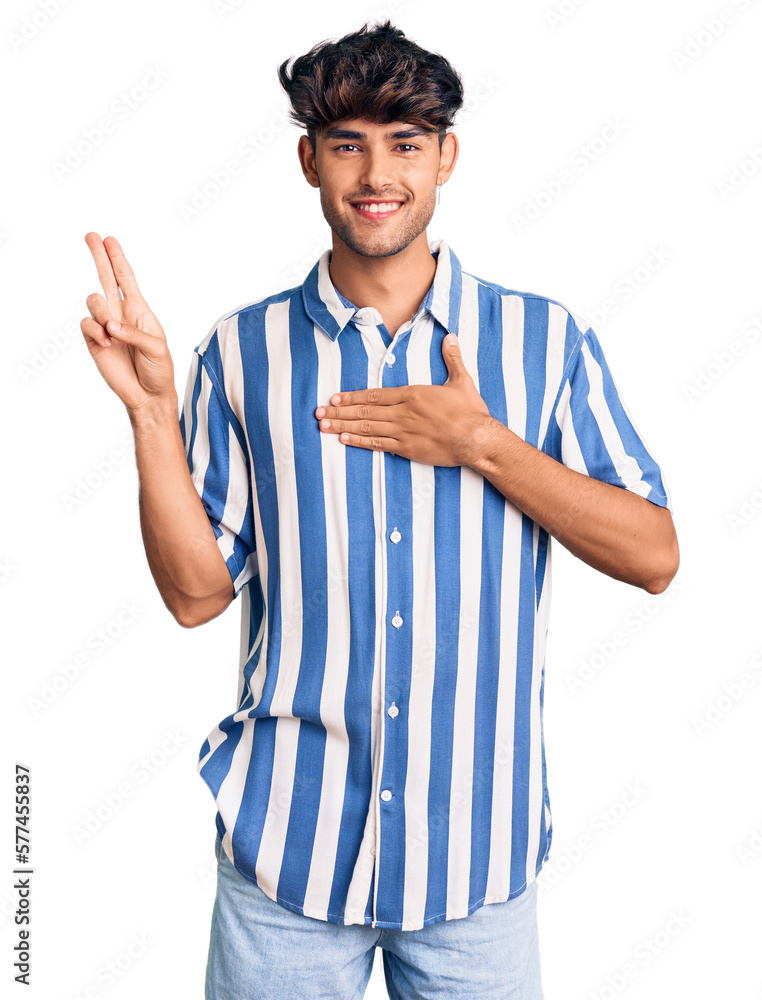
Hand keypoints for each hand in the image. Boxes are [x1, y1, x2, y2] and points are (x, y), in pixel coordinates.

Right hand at [81, 233, 175, 412]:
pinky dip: (96, 331)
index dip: (118, 259)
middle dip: (99, 257)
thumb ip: (135, 333)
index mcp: (140, 310)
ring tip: (112, 332)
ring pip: (93, 301)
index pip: (126, 279)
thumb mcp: (157, 348)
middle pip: (105, 278)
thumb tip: (110, 326)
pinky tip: (107, 344)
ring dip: (102, 313)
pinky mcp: (94, 341)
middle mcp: (121, 314)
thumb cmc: (159, 370)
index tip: (109, 239)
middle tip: (91, 235)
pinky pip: (86, 324)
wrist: (147, 395)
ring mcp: (106, 326)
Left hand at [314, 333, 493, 466]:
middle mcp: (403, 412)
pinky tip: (344, 440)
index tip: (334, 398)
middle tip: (317, 413)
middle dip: (339, 412)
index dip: (352, 397)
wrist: (477, 439)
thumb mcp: (462, 381)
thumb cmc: (471, 412)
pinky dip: (359, 442)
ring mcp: (404, 431)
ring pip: (366, 428)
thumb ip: (452, 358)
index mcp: (413, 394)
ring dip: (343, 426)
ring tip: (323, 426)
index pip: (375, 395)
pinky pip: (378, 444)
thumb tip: (450, 337)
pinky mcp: (408, 448)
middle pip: (365, 411)